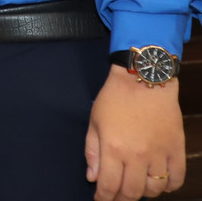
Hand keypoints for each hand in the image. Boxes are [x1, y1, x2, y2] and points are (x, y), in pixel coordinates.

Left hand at [86, 65, 184, 199]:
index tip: (101, 200)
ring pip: (154, 189)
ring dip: (144, 193)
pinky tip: (159, 182)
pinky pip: (176, 179)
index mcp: (113, 148)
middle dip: (122, 199)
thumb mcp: (94, 122)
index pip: (109, 186)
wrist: (144, 80)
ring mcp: (159, 154)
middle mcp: (137, 156)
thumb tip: (93, 178)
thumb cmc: (114, 98)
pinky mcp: (176, 150)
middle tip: (117, 197)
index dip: (104, 198)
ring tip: (136, 186)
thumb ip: (92, 152)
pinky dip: (168, 186)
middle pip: (132, 192)